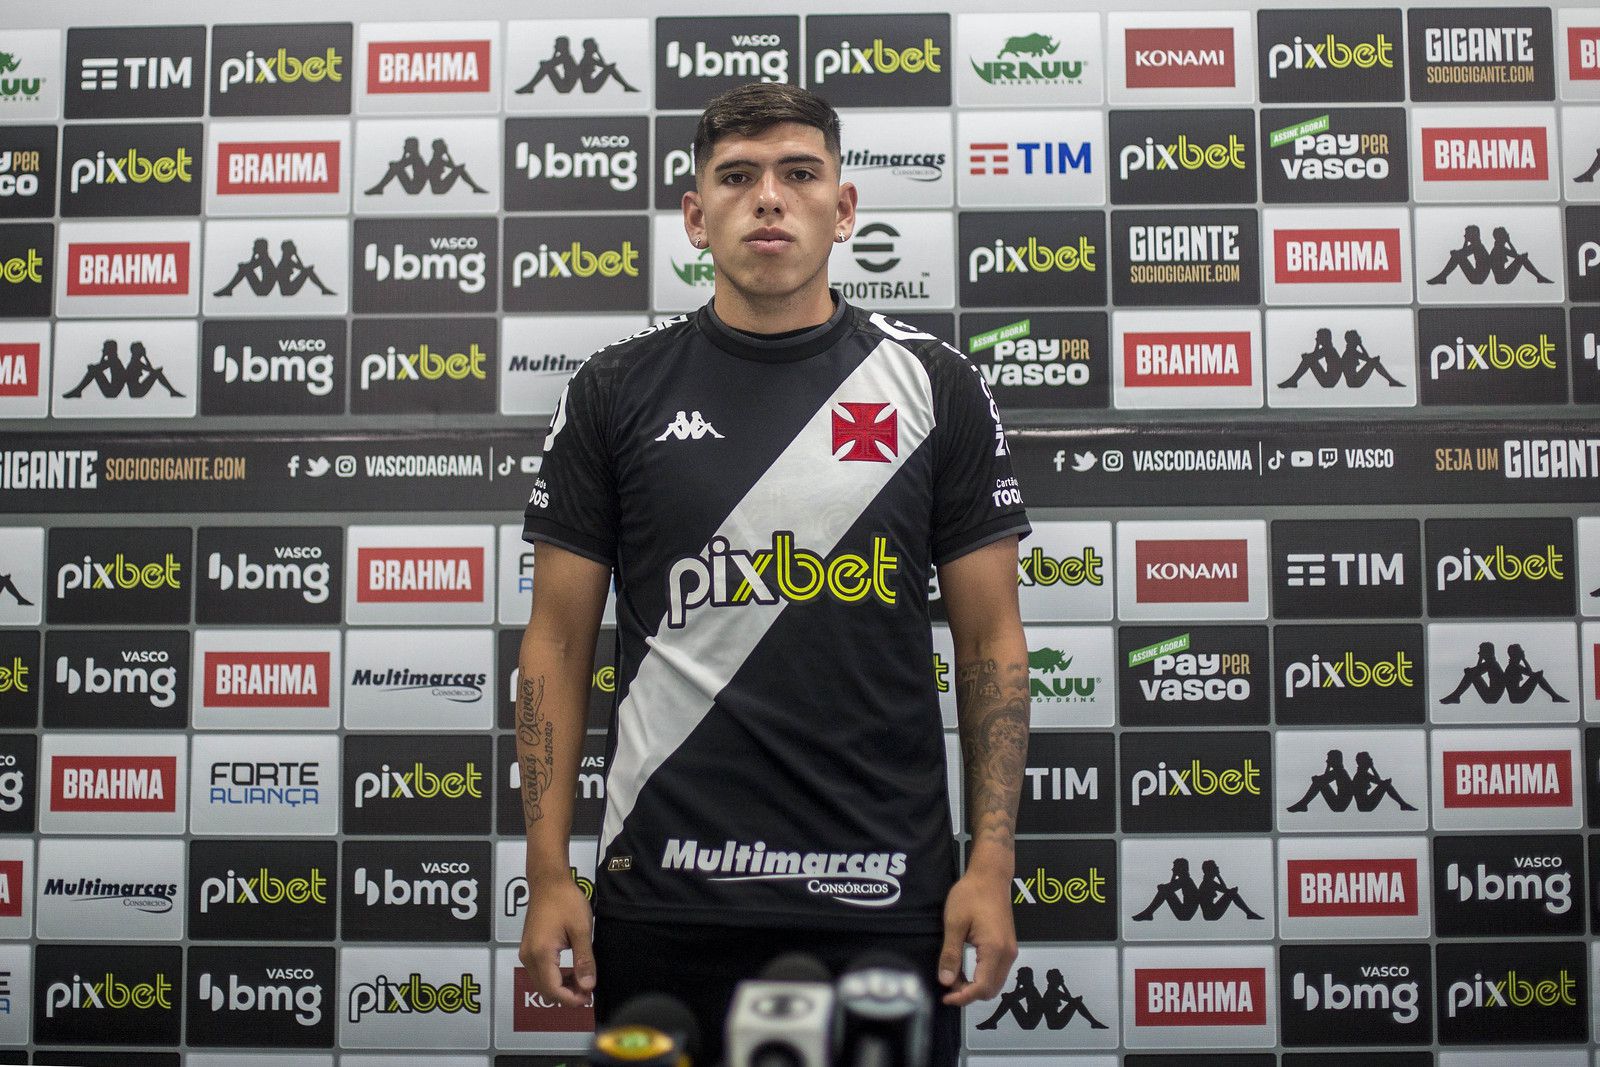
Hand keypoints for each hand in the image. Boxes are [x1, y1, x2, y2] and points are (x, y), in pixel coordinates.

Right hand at [519, 875, 596, 1007]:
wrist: (548, 882)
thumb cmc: (566, 902)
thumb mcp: (581, 930)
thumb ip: (584, 960)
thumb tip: (588, 986)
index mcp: (541, 954)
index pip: (553, 990)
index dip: (571, 1000)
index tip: (589, 998)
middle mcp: (528, 958)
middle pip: (545, 991)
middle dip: (567, 996)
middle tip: (589, 992)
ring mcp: (525, 954)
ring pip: (541, 984)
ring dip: (560, 988)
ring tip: (582, 983)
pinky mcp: (528, 949)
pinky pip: (539, 973)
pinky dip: (554, 979)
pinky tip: (570, 973)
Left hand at [936, 867, 1016, 1006]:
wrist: (990, 877)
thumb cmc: (971, 895)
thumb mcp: (954, 923)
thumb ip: (950, 954)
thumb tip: (945, 981)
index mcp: (994, 949)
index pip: (982, 987)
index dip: (963, 997)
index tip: (945, 997)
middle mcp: (1007, 954)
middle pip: (991, 990)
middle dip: (968, 994)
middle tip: (947, 986)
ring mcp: (1010, 951)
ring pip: (995, 982)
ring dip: (975, 986)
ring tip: (953, 976)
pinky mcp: (1008, 947)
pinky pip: (997, 972)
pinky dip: (982, 977)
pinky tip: (965, 969)